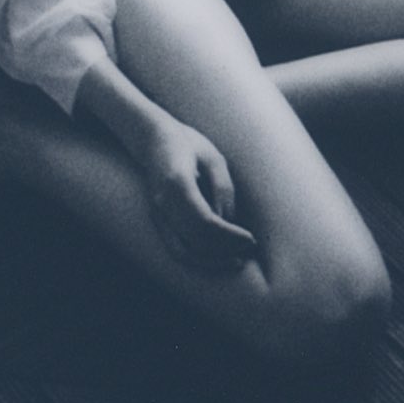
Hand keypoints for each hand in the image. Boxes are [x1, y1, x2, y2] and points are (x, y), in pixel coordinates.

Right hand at [137, 116, 257, 274]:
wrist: (152, 140)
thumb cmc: (187, 144)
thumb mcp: (213, 158)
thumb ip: (223, 189)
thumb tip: (229, 222)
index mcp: (177, 183)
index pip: (204, 221)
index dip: (229, 236)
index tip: (251, 239)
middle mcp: (163, 203)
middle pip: (195, 240)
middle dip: (225, 251)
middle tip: (250, 249)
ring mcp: (157, 214)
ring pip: (183, 252)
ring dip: (211, 262)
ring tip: (237, 261)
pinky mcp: (158, 221)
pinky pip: (176, 249)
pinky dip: (197, 260)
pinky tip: (217, 260)